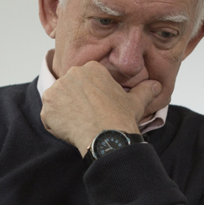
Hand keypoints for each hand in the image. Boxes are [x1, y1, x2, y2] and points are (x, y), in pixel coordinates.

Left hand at [40, 61, 161, 155]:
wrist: (107, 136)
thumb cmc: (120, 118)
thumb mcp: (136, 101)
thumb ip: (144, 90)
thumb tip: (156, 85)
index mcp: (90, 69)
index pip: (83, 81)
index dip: (89, 97)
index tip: (96, 108)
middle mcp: (70, 75)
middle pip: (69, 90)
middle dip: (75, 103)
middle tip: (88, 118)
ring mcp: (56, 91)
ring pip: (58, 103)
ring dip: (65, 113)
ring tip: (80, 125)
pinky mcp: (47, 109)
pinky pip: (49, 118)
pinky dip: (57, 126)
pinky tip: (71, 131)